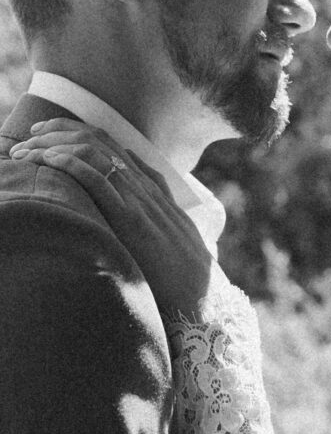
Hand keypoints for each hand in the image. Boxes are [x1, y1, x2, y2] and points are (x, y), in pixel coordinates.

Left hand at [10, 119, 212, 317]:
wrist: (202, 302)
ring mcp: (140, 202)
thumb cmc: (184, 280)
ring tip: (26, 151)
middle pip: (99, 140)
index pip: (112, 145)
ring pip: (94, 152)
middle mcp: (146, 189)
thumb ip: (155, 222)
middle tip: (28, 137)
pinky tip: (47, 161)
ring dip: (54, 145)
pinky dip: (68, 163)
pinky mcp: (132, 220)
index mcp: (154, 191)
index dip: (77, 132)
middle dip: (59, 131)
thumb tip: (134, 218)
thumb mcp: (172, 241)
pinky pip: (97, 178)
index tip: (48, 134)